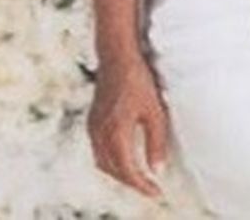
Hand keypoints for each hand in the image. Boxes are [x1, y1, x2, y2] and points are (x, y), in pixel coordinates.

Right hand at [88, 55, 169, 199]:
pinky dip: (111, 161)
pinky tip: (124, 158)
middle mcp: (99, 133)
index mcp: (116, 132)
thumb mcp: (155, 111)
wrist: (116, 56)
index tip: (156, 192)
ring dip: (119, 173)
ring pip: (102, 162)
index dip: (142, 185)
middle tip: (150, 188)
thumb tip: (158, 169)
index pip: (127, 171)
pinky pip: (98, 150)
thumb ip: (156, 142)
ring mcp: (93, 127)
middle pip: (112, 170)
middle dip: (131, 183)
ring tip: (138, 177)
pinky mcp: (92, 120)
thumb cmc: (138, 80)